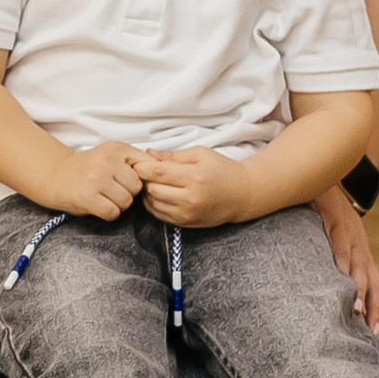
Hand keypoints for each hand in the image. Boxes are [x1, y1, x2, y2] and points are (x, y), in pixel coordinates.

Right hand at [38, 141, 141, 220]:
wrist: (55, 176)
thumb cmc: (88, 169)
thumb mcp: (111, 156)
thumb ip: (135, 162)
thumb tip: (163, 173)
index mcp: (116, 148)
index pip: (147, 166)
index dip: (143, 179)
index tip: (131, 182)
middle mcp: (106, 160)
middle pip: (137, 188)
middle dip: (128, 193)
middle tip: (112, 190)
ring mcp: (96, 178)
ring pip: (126, 202)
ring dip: (118, 205)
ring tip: (105, 197)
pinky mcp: (87, 197)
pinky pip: (112, 213)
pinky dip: (108, 213)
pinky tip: (98, 205)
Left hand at [130, 146, 252, 229]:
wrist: (242, 195)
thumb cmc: (222, 170)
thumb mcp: (201, 154)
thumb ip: (173, 155)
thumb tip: (148, 154)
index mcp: (195, 177)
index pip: (157, 173)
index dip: (142, 167)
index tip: (136, 162)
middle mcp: (190, 198)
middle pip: (152, 189)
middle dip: (144, 179)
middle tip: (144, 172)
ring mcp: (188, 213)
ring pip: (153, 203)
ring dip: (147, 193)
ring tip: (152, 182)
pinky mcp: (186, 223)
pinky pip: (159, 215)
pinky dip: (153, 204)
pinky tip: (158, 194)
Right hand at [311, 187, 378, 332]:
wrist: (326, 163)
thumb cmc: (323, 203)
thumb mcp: (333, 230)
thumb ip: (332, 252)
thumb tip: (323, 278)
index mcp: (359, 247)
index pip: (374, 280)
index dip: (377, 304)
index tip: (375, 330)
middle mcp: (358, 241)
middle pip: (370, 277)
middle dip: (370, 303)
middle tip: (367, 329)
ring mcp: (347, 229)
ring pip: (356, 263)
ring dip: (357, 287)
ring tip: (355, 309)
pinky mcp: (333, 215)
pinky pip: (338, 240)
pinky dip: (339, 259)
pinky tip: (337, 274)